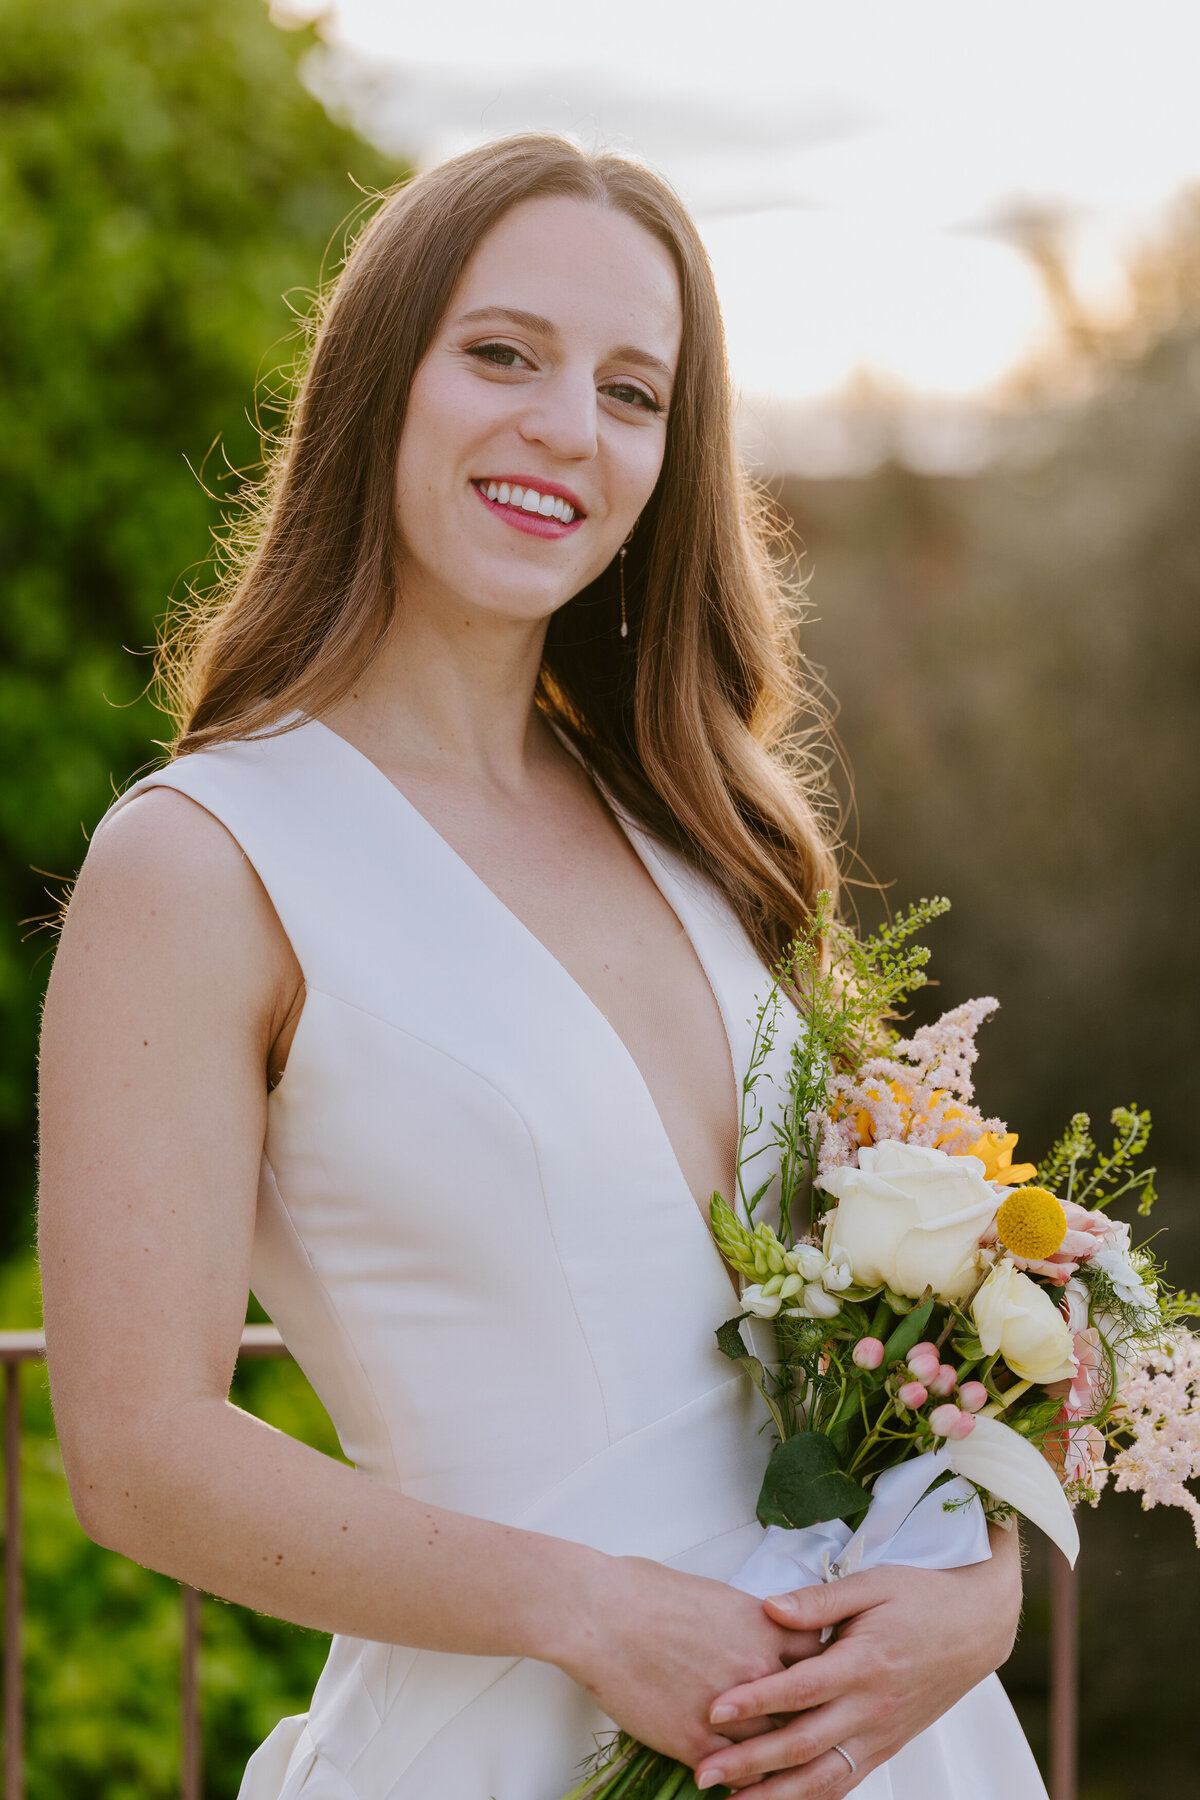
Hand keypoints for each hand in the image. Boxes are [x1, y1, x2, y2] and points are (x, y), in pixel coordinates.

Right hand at [557, 1553, 823, 1766]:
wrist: (601, 1616)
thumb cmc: (644, 1592)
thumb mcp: (713, 1593)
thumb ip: (747, 1620)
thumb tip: (757, 1631)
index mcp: (763, 1626)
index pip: (820, 1657)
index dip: (821, 1670)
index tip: (819, 1678)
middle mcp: (757, 1670)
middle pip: (809, 1707)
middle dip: (812, 1717)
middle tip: (816, 1725)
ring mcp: (731, 1711)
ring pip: (778, 1747)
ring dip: (780, 1751)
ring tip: (785, 1759)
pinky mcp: (698, 1744)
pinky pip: (740, 1772)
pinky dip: (745, 1776)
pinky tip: (746, 1777)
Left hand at [694, 1525, 1022, 1794]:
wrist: (977, 1627)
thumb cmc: (921, 1597)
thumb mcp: (872, 1584)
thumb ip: (818, 1601)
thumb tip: (769, 1608)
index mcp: (864, 1663)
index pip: (800, 1689)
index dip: (755, 1702)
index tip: (713, 1711)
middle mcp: (872, 1708)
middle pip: (803, 1745)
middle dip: (750, 1763)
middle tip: (704, 1771)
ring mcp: (881, 1734)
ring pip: (824, 1778)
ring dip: (778, 1795)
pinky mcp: (887, 1746)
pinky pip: (847, 1782)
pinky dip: (814, 1799)